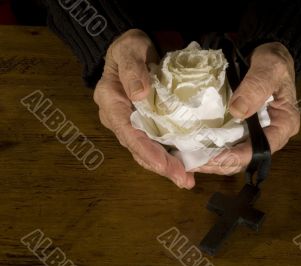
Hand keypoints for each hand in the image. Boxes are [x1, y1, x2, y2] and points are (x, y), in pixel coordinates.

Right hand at [93, 29, 194, 188]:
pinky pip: (154, 143)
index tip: (164, 164)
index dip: (146, 150)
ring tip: (186, 180)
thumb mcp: (129, 50)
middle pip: (138, 148)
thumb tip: (140, 96)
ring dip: (165, 167)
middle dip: (160, 166)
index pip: (128, 132)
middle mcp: (118, 118)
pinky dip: (167, 156)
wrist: (131, 50)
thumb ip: (133, 71)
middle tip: (183, 180)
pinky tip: (184, 165)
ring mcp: (130, 123)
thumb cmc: (130, 47)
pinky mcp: (143, 123)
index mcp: (111, 102)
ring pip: (145, 150)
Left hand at [194, 42, 299, 174]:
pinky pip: (228, 146)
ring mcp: (256, 135)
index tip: (212, 158)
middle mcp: (271, 135)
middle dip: (220, 164)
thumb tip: (237, 111)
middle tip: (194, 163)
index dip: (236, 157)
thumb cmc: (274, 61)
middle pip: (246, 159)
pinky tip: (195, 150)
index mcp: (284, 124)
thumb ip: (256, 86)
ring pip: (235, 157)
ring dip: (213, 161)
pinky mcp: (243, 130)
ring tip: (191, 161)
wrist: (267, 56)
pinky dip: (212, 151)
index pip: (261, 150)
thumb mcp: (270, 67)